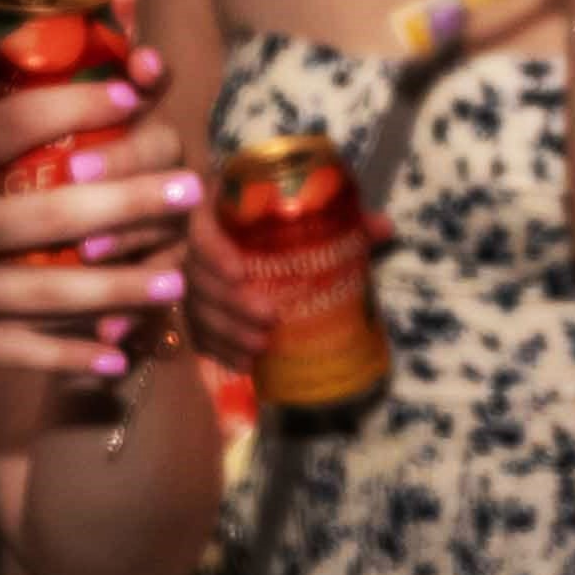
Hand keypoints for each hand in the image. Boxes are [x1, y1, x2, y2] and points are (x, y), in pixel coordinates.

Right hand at [0, 72, 204, 389]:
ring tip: (175, 277)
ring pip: (51, 297)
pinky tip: (120, 355)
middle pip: (55, 219)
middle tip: (190, 186)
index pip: (10, 126)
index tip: (129, 86)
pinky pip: (17, 357)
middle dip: (132, 203)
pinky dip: (70, 359)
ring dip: (121, 288)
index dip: (76, 101)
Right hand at [179, 194, 396, 368]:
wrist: (257, 224)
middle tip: (268, 319)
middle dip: (230, 302)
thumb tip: (384, 228)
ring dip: (224, 331)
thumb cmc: (285, 215)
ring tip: (258, 348)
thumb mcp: (312, 212)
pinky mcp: (194, 306)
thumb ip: (343, 219)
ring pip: (194, 308)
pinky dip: (218, 350)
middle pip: (197, 275)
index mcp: (219, 209)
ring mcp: (190, 277)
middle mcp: (198, 242)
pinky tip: (243, 365)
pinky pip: (196, 331)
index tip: (240, 273)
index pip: (201, 228)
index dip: (214, 252)